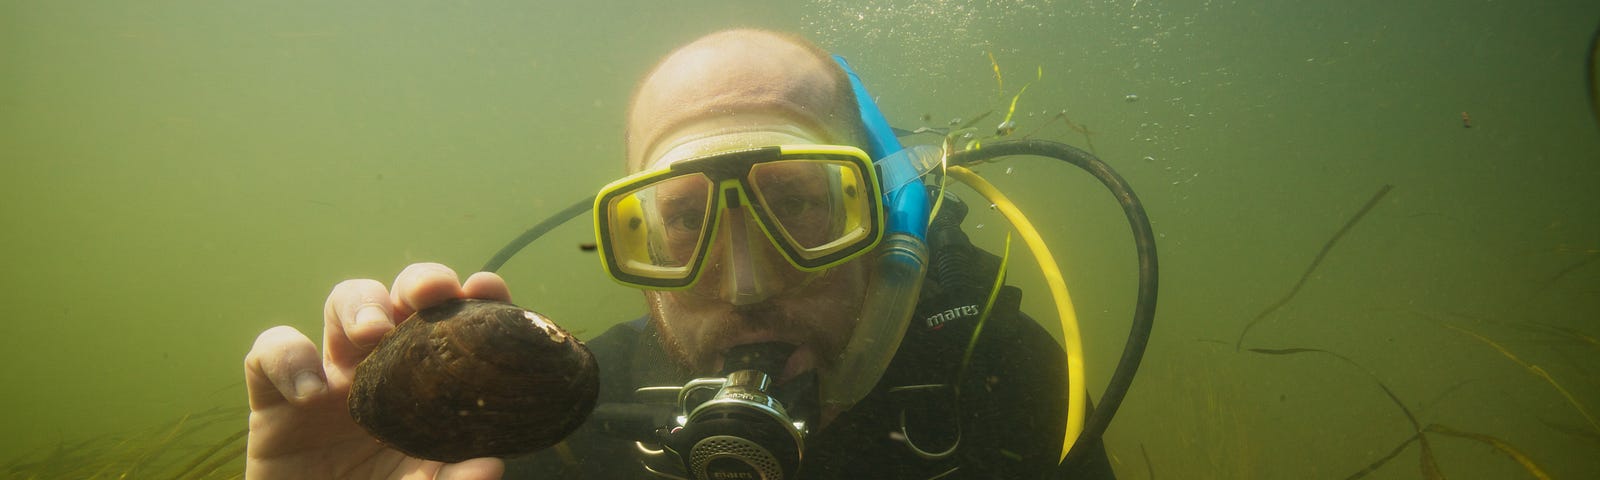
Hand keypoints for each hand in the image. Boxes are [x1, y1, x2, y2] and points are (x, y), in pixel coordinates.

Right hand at [244, 263, 511, 479]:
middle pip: (403, 296)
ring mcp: (329, 377)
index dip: (474, 298)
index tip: (486, 288)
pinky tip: (309, 394)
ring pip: (343, 302)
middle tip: (431, 294)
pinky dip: (287, 359)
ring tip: (371, 333)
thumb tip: (489, 464)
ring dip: (360, 303)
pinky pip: (269, 352)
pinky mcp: (275, 399)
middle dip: (419, 281)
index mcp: (428, 384)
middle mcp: (382, 368)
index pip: (457, 323)